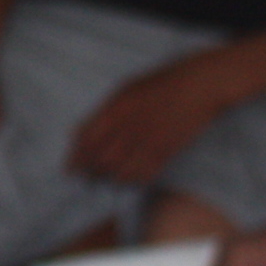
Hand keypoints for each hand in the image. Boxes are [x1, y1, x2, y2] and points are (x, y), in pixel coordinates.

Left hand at [67, 55, 238, 186]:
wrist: (196, 87)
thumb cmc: (159, 84)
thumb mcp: (124, 90)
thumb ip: (102, 112)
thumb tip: (78, 132)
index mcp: (115, 108)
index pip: (85, 139)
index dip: (74, 157)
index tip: (69, 169)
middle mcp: (128, 126)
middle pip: (100, 158)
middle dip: (89, 171)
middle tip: (85, 178)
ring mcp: (148, 140)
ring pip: (120, 170)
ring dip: (109, 177)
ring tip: (104, 180)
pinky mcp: (166, 151)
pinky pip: (144, 173)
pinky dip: (133, 180)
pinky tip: (128, 180)